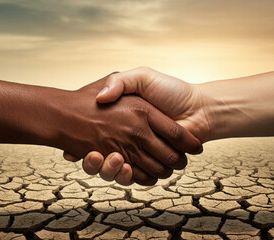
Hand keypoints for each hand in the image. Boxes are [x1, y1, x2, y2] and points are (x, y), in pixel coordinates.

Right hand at [60, 74, 201, 184]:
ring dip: (109, 169)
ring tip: (113, 158)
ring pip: (114, 169)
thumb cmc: (171, 90)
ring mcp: (138, 152)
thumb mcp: (141, 77)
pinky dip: (126, 176)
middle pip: (102, 156)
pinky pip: (133, 176)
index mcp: (121, 120)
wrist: (199, 108)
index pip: (95, 132)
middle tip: (93, 154)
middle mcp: (127, 138)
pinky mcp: (149, 165)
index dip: (83, 142)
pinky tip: (125, 166)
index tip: (74, 146)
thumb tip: (101, 98)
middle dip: (95, 161)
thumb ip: (120, 81)